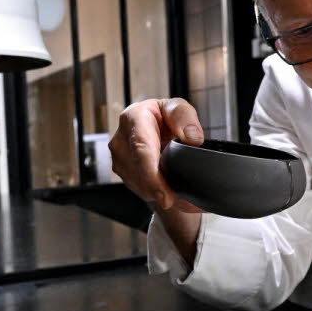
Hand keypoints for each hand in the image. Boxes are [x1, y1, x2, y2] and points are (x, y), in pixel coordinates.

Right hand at [109, 97, 204, 212]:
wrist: (156, 127)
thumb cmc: (165, 117)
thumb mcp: (178, 109)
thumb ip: (184, 117)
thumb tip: (192, 137)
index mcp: (134, 118)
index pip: (140, 149)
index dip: (152, 175)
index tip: (164, 194)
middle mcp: (121, 138)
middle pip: (136, 170)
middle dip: (154, 189)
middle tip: (171, 201)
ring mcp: (118, 157)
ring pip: (135, 182)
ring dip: (153, 192)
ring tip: (171, 195)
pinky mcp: (122, 171)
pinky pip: (136, 187)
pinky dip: (151, 192)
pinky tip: (162, 191)